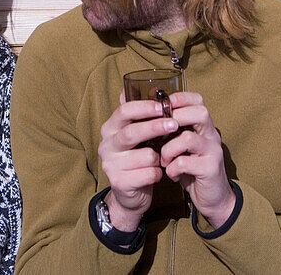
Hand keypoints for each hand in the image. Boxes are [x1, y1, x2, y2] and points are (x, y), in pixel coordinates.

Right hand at [97, 92, 178, 230]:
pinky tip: (158, 173)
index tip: (163, 106)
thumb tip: (139, 86)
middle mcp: (105, 145)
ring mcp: (110, 165)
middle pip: (132, 132)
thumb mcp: (134, 135)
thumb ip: (136, 114)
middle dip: (155, 127)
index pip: (124, 111)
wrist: (129, 194)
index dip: (144, 107)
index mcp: (109, 129)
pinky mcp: (119, 183)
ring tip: (163, 157)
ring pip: (145, 155)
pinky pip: (148, 174)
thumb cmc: (136, 158)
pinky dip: (158, 173)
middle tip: (174, 123)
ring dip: (159, 157)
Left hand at [159, 92, 235, 228]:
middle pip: (200, 113)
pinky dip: (173, 168)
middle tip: (160, 132)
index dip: (180, 98)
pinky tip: (171, 174)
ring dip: (169, 148)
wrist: (212, 199)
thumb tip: (142, 109)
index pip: (198, 100)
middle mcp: (212, 135)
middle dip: (175, 119)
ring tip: (163, 159)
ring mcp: (213, 151)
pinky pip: (186, 162)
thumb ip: (170, 131)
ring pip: (188, 138)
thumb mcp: (181, 146)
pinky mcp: (211, 169)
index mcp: (204, 126)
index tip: (163, 106)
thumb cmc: (191, 168)